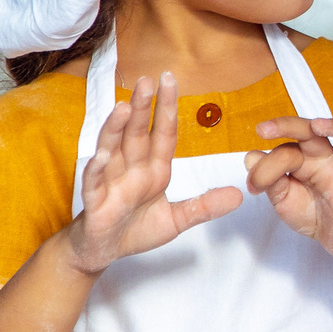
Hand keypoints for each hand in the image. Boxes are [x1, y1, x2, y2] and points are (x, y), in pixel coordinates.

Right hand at [65, 72, 240, 274]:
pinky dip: (96, 168)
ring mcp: (110, 182)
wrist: (103, 251)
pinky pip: (94, 182)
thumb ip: (204, 206)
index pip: (163, 133)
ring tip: (125, 107)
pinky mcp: (94, 201)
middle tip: (148, 80)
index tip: (170, 80)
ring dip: (117, 129)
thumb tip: (239, 195)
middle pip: (138, 133)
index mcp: (153, 169)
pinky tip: (101, 155)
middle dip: (143, 108)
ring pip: (112, 149)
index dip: (167, 108)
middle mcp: (131, 169)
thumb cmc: (135, 229)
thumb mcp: (177, 219)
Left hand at [250, 117, 332, 261]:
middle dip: (289, 125)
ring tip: (318, 125)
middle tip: (266, 129)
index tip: (254, 184)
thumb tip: (251, 156)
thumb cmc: (309, 210)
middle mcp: (325, 158)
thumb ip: (268, 178)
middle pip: (314, 130)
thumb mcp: (280, 197)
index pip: (284, 149)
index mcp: (303, 157)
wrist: (332, 236)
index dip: (266, 164)